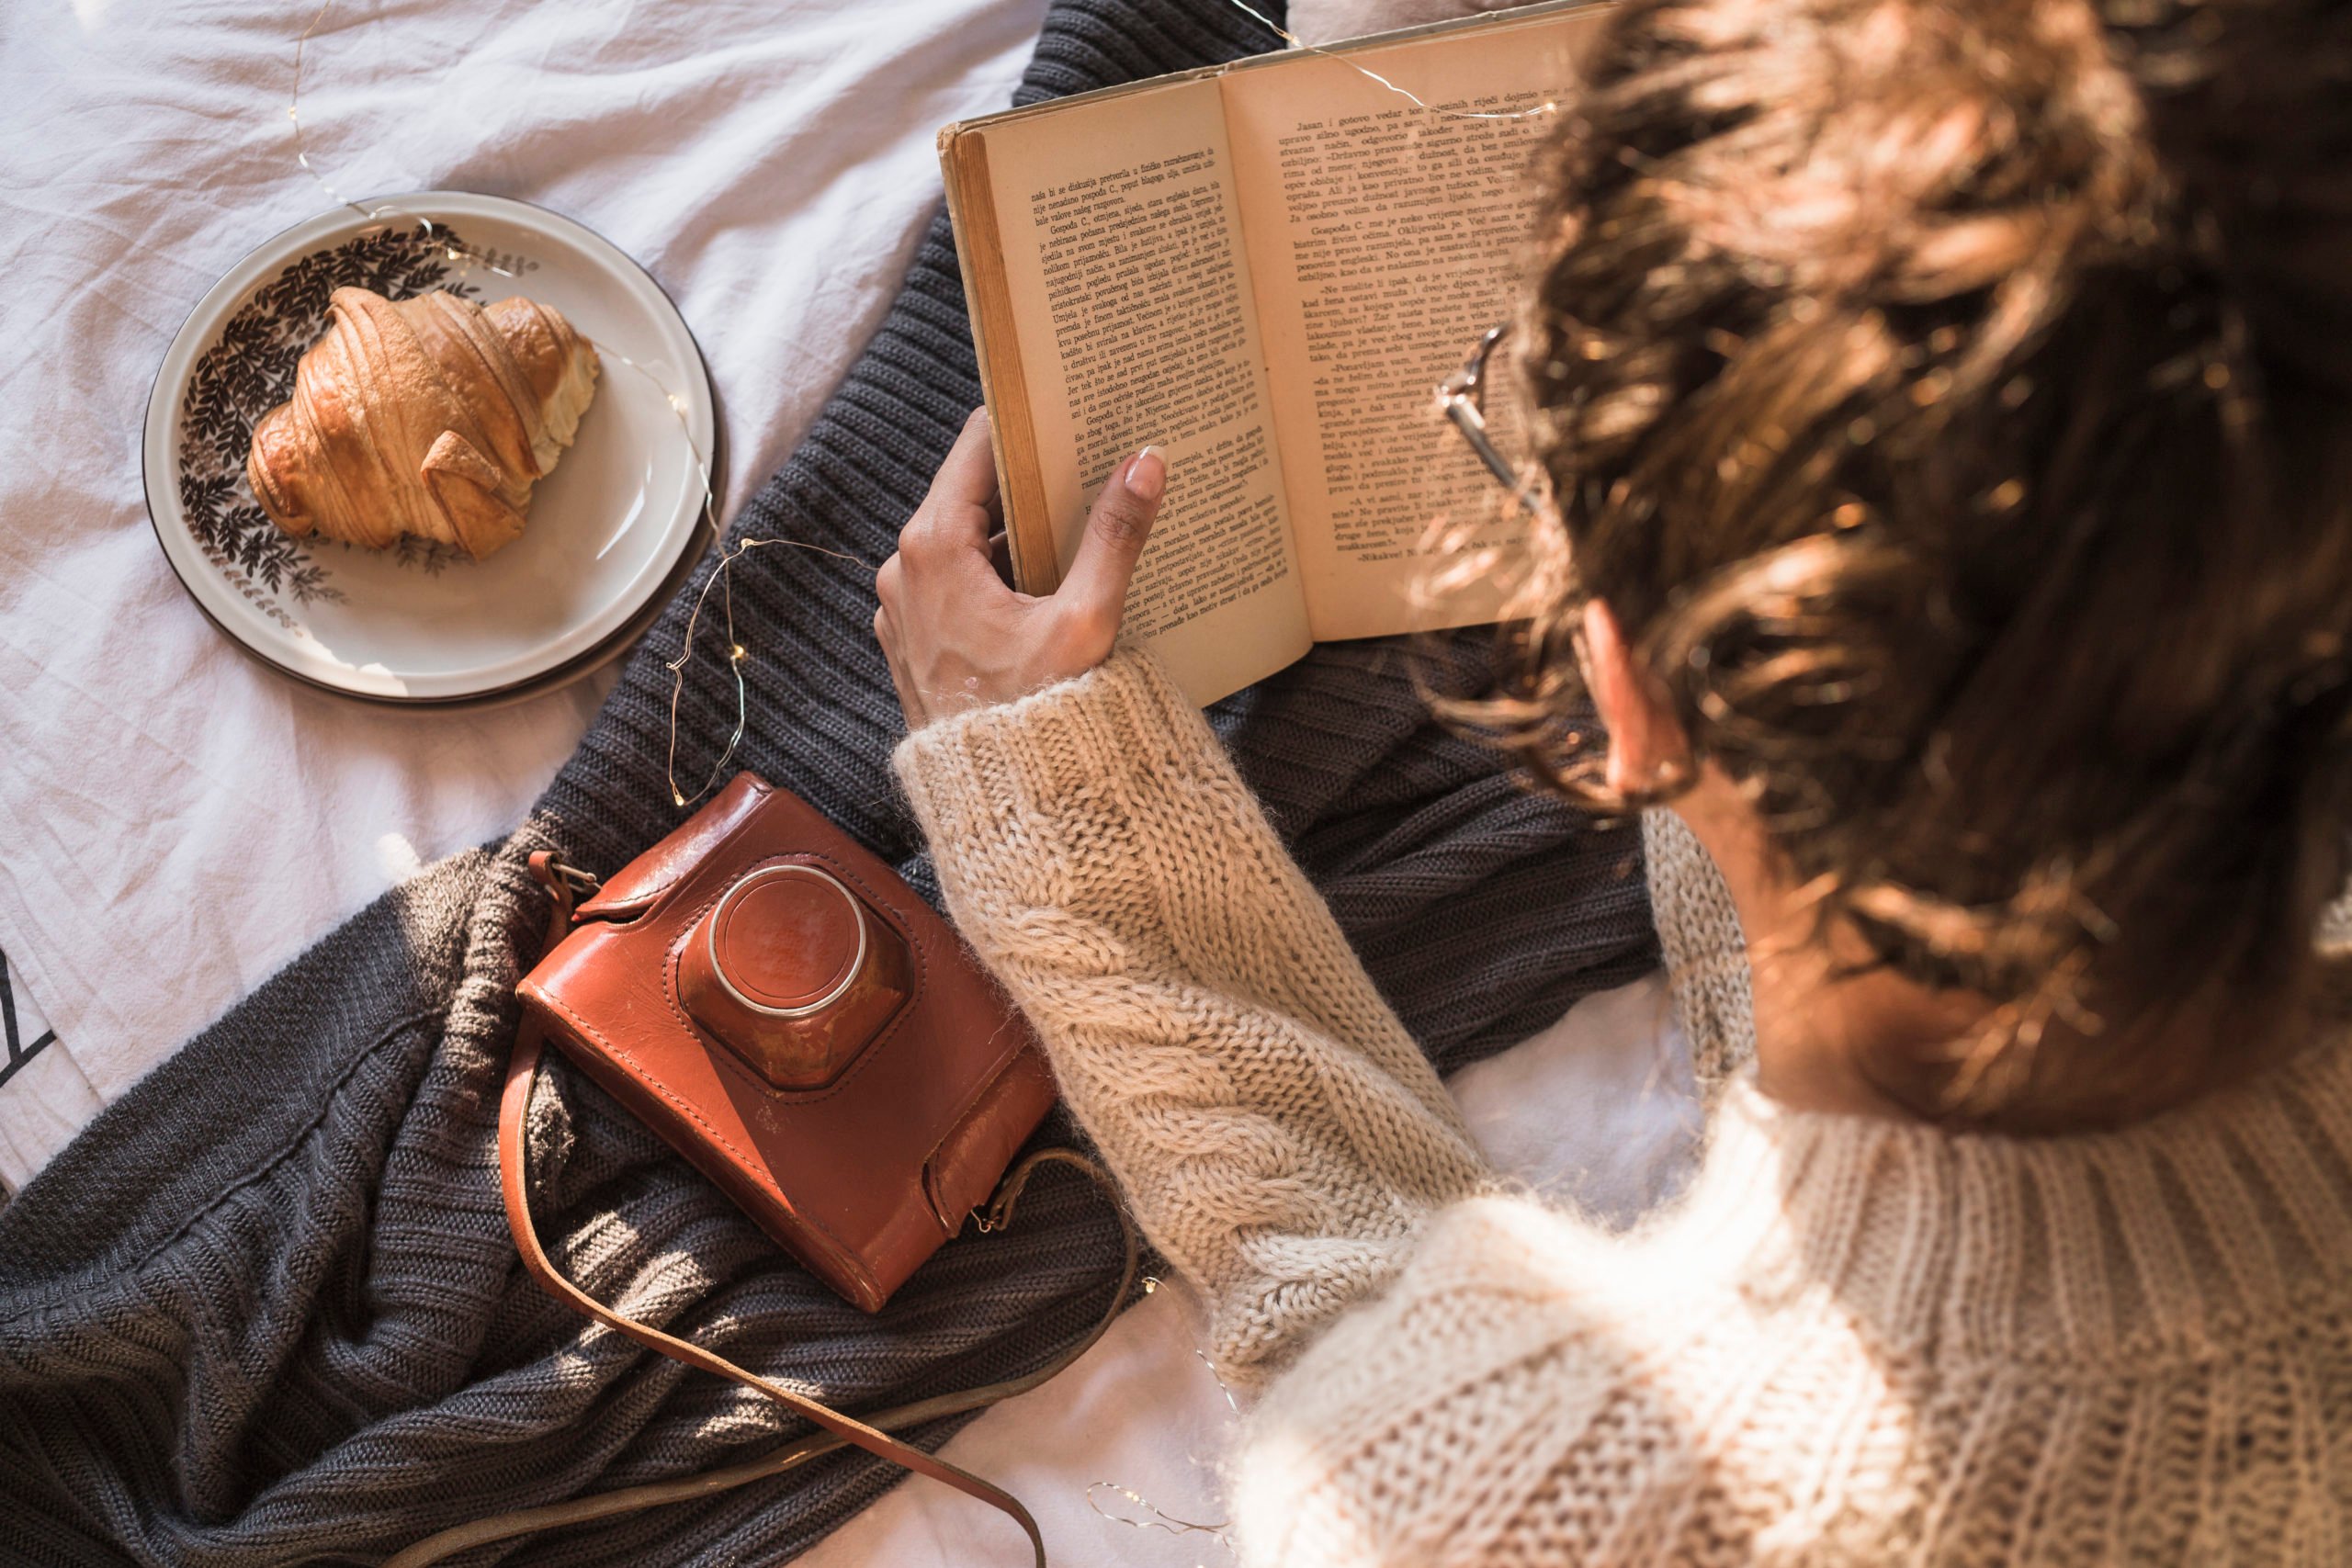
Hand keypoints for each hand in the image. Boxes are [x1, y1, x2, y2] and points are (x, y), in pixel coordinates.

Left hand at [875, 408, 1164, 728]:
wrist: (997, 801)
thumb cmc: (1033, 714)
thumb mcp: (1085, 620)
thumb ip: (1114, 536)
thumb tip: (1144, 463)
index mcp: (934, 545)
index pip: (977, 447)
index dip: (1023, 422)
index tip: (1062, 403)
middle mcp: (903, 567)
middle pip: (971, 492)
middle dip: (1026, 476)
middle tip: (1085, 455)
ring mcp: (901, 605)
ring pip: (962, 540)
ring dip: (1013, 529)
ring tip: (1075, 517)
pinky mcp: (911, 638)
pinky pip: (952, 582)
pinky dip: (993, 573)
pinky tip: (1044, 582)